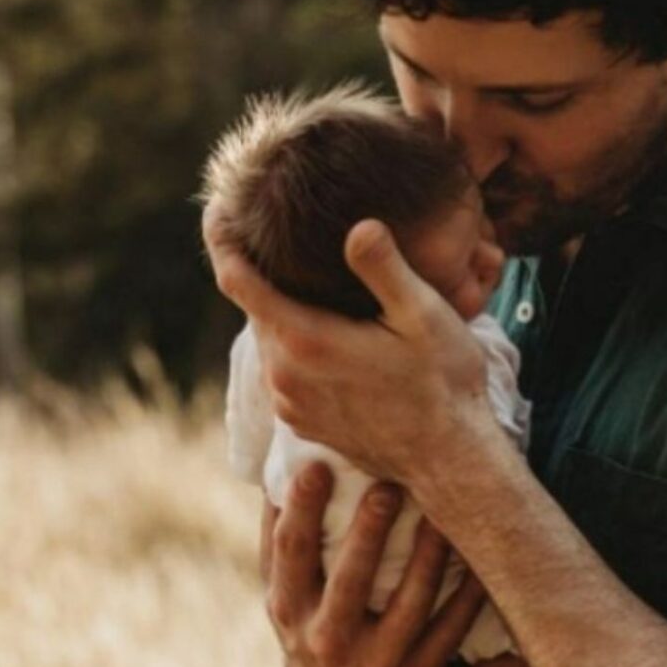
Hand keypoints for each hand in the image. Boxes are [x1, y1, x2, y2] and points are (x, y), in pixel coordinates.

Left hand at [204, 200, 495, 491]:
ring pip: (270, 336)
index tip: (216, 208)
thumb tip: (358, 225)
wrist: (449, 459)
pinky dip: (292, 340)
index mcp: (304, 340)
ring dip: (279, 306)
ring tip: (299, 272)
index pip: (236, 279)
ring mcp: (289, 402)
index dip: (221, 238)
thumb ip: (385, 269)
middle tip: (267, 226)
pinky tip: (324, 324)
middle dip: (256, 268)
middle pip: (252, 305)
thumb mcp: (424, 315)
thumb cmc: (443, 382)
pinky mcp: (301, 421)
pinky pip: (283, 367)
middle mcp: (283, 375)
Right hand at [262, 461, 488, 666]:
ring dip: (429, 556)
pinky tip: (480, 557)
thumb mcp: (285, 589)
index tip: (316, 466)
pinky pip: (449, 631)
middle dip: (369, 532)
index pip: (291, 552)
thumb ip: (281, 535)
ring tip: (442, 512)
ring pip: (409, 604)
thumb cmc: (310, 621)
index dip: (302, 509)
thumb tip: (280, 461)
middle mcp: (325, 641)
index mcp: (287, 607)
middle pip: (350, 581)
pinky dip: (467, 593)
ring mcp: (373, 665)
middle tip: (388, 486)